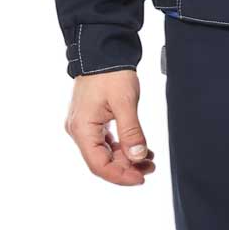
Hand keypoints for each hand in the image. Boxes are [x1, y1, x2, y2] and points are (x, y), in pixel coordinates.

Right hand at [65, 70, 154, 186]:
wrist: (103, 51)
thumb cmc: (111, 73)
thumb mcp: (125, 102)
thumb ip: (131, 132)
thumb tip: (137, 156)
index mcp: (82, 129)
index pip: (99, 165)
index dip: (120, 176)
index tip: (140, 178)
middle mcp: (78, 131)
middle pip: (101, 161)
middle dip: (126, 168)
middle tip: (150, 168)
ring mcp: (83, 126)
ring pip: (104, 153)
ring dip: (126, 159)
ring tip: (149, 159)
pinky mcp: (91, 121)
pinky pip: (105, 142)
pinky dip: (122, 147)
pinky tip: (139, 148)